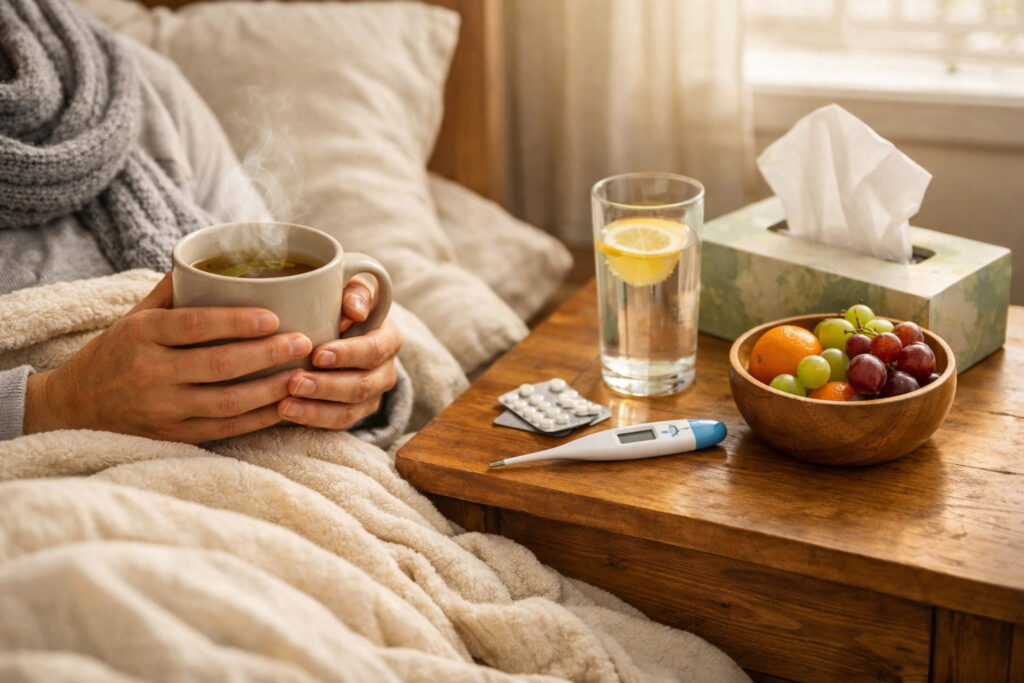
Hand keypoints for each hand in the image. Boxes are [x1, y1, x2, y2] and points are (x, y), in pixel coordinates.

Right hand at [23, 274, 311, 442]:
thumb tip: (216, 257)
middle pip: (218, 365)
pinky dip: (259, 420)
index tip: (274, 316)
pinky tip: (286, 406)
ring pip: (227, 402)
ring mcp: (162, 409)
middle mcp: (150, 373)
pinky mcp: (174, 436)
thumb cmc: (117, 351)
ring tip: (303, 375)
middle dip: (267, 355)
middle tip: (303, 342)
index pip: (195, 326)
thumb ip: (174, 289)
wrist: (75, 405)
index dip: (237, 322)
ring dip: (270, 390)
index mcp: (142, 334)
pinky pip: (225, 429)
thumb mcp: (136, 315)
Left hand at [278, 276, 400, 428]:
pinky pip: (337, 423)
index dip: (348, 355)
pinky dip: (312, 420)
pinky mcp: (353, 413)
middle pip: (362, 385)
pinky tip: (286, 413)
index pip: (374, 350)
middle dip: (327, 386)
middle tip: (294, 382)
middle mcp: (385, 371)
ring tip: (285, 405)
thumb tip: (356, 309)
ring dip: (316, 409)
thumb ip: (356, 291)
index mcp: (388, 339)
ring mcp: (371, 396)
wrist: (337, 331)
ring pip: (349, 411)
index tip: (317, 354)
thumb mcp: (350, 289)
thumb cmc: (340, 304)